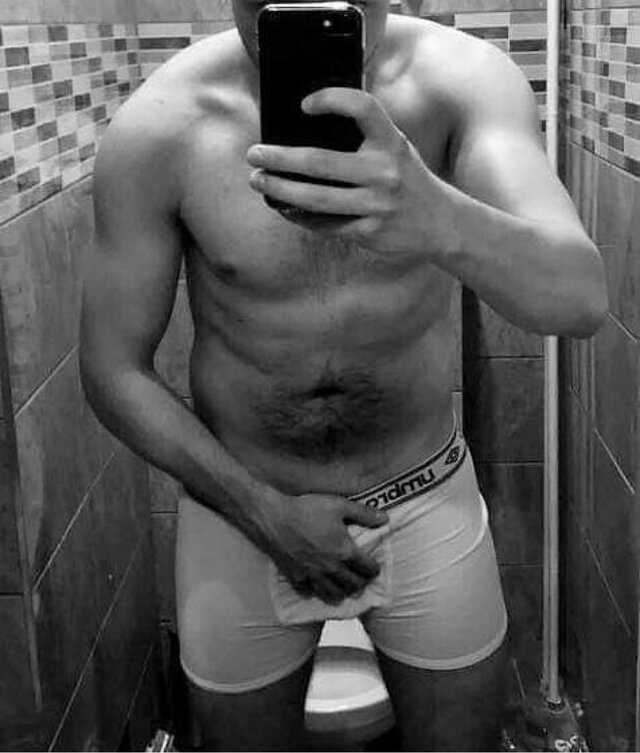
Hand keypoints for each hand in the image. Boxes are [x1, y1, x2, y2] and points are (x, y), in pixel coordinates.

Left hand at [247, 87, 453, 257]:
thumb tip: (310, 128)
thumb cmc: (409, 181)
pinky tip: (284, 208)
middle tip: (254, 154)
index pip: (362, 107)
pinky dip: (300, 217)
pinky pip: (326, 225)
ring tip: (259, 182)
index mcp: (391, 142)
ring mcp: (377, 205)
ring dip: (281, 190)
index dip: (331, 100)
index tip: (304, 105)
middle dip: (280, 158)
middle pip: (320, 162)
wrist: (441, 224)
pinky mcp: (369, 232)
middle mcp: (384, 172)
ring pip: (316, 199)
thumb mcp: (397, 150)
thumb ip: (366, 136)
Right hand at [260, 490, 388, 604]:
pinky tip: (320, 583)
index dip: (374, 569)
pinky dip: (318, 590)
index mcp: (345, 551)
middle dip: (361, 582)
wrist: (273, 518)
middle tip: (361, 576)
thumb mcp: (339, 505)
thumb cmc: (306, 509)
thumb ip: (364, 514)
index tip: (374, 566)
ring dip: (343, 590)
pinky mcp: (297, 578)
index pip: (368, 569)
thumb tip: (385, 519)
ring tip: (344, 584)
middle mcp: (331, 568)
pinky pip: (312, 592)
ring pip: (334, 594)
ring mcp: (313, 576)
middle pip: (353, 585)